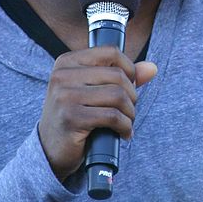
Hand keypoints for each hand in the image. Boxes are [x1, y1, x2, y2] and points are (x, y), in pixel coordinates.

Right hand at [38, 47, 156, 180]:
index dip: (129, 69)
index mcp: (67, 62)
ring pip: (117, 96)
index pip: (111, 52)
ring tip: (126, 122)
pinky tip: (123, 133)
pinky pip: (112, 117)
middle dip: (131, 95)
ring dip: (130, 113)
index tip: (129, 87)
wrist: (50, 149)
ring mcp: (65, 97)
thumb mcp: (94, 91)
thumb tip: (152, 68)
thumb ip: (122, 77)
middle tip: (129, 111)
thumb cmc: (75, 117)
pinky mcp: (71, 118)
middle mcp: (63, 76)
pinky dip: (125, 126)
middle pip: (117, 75)